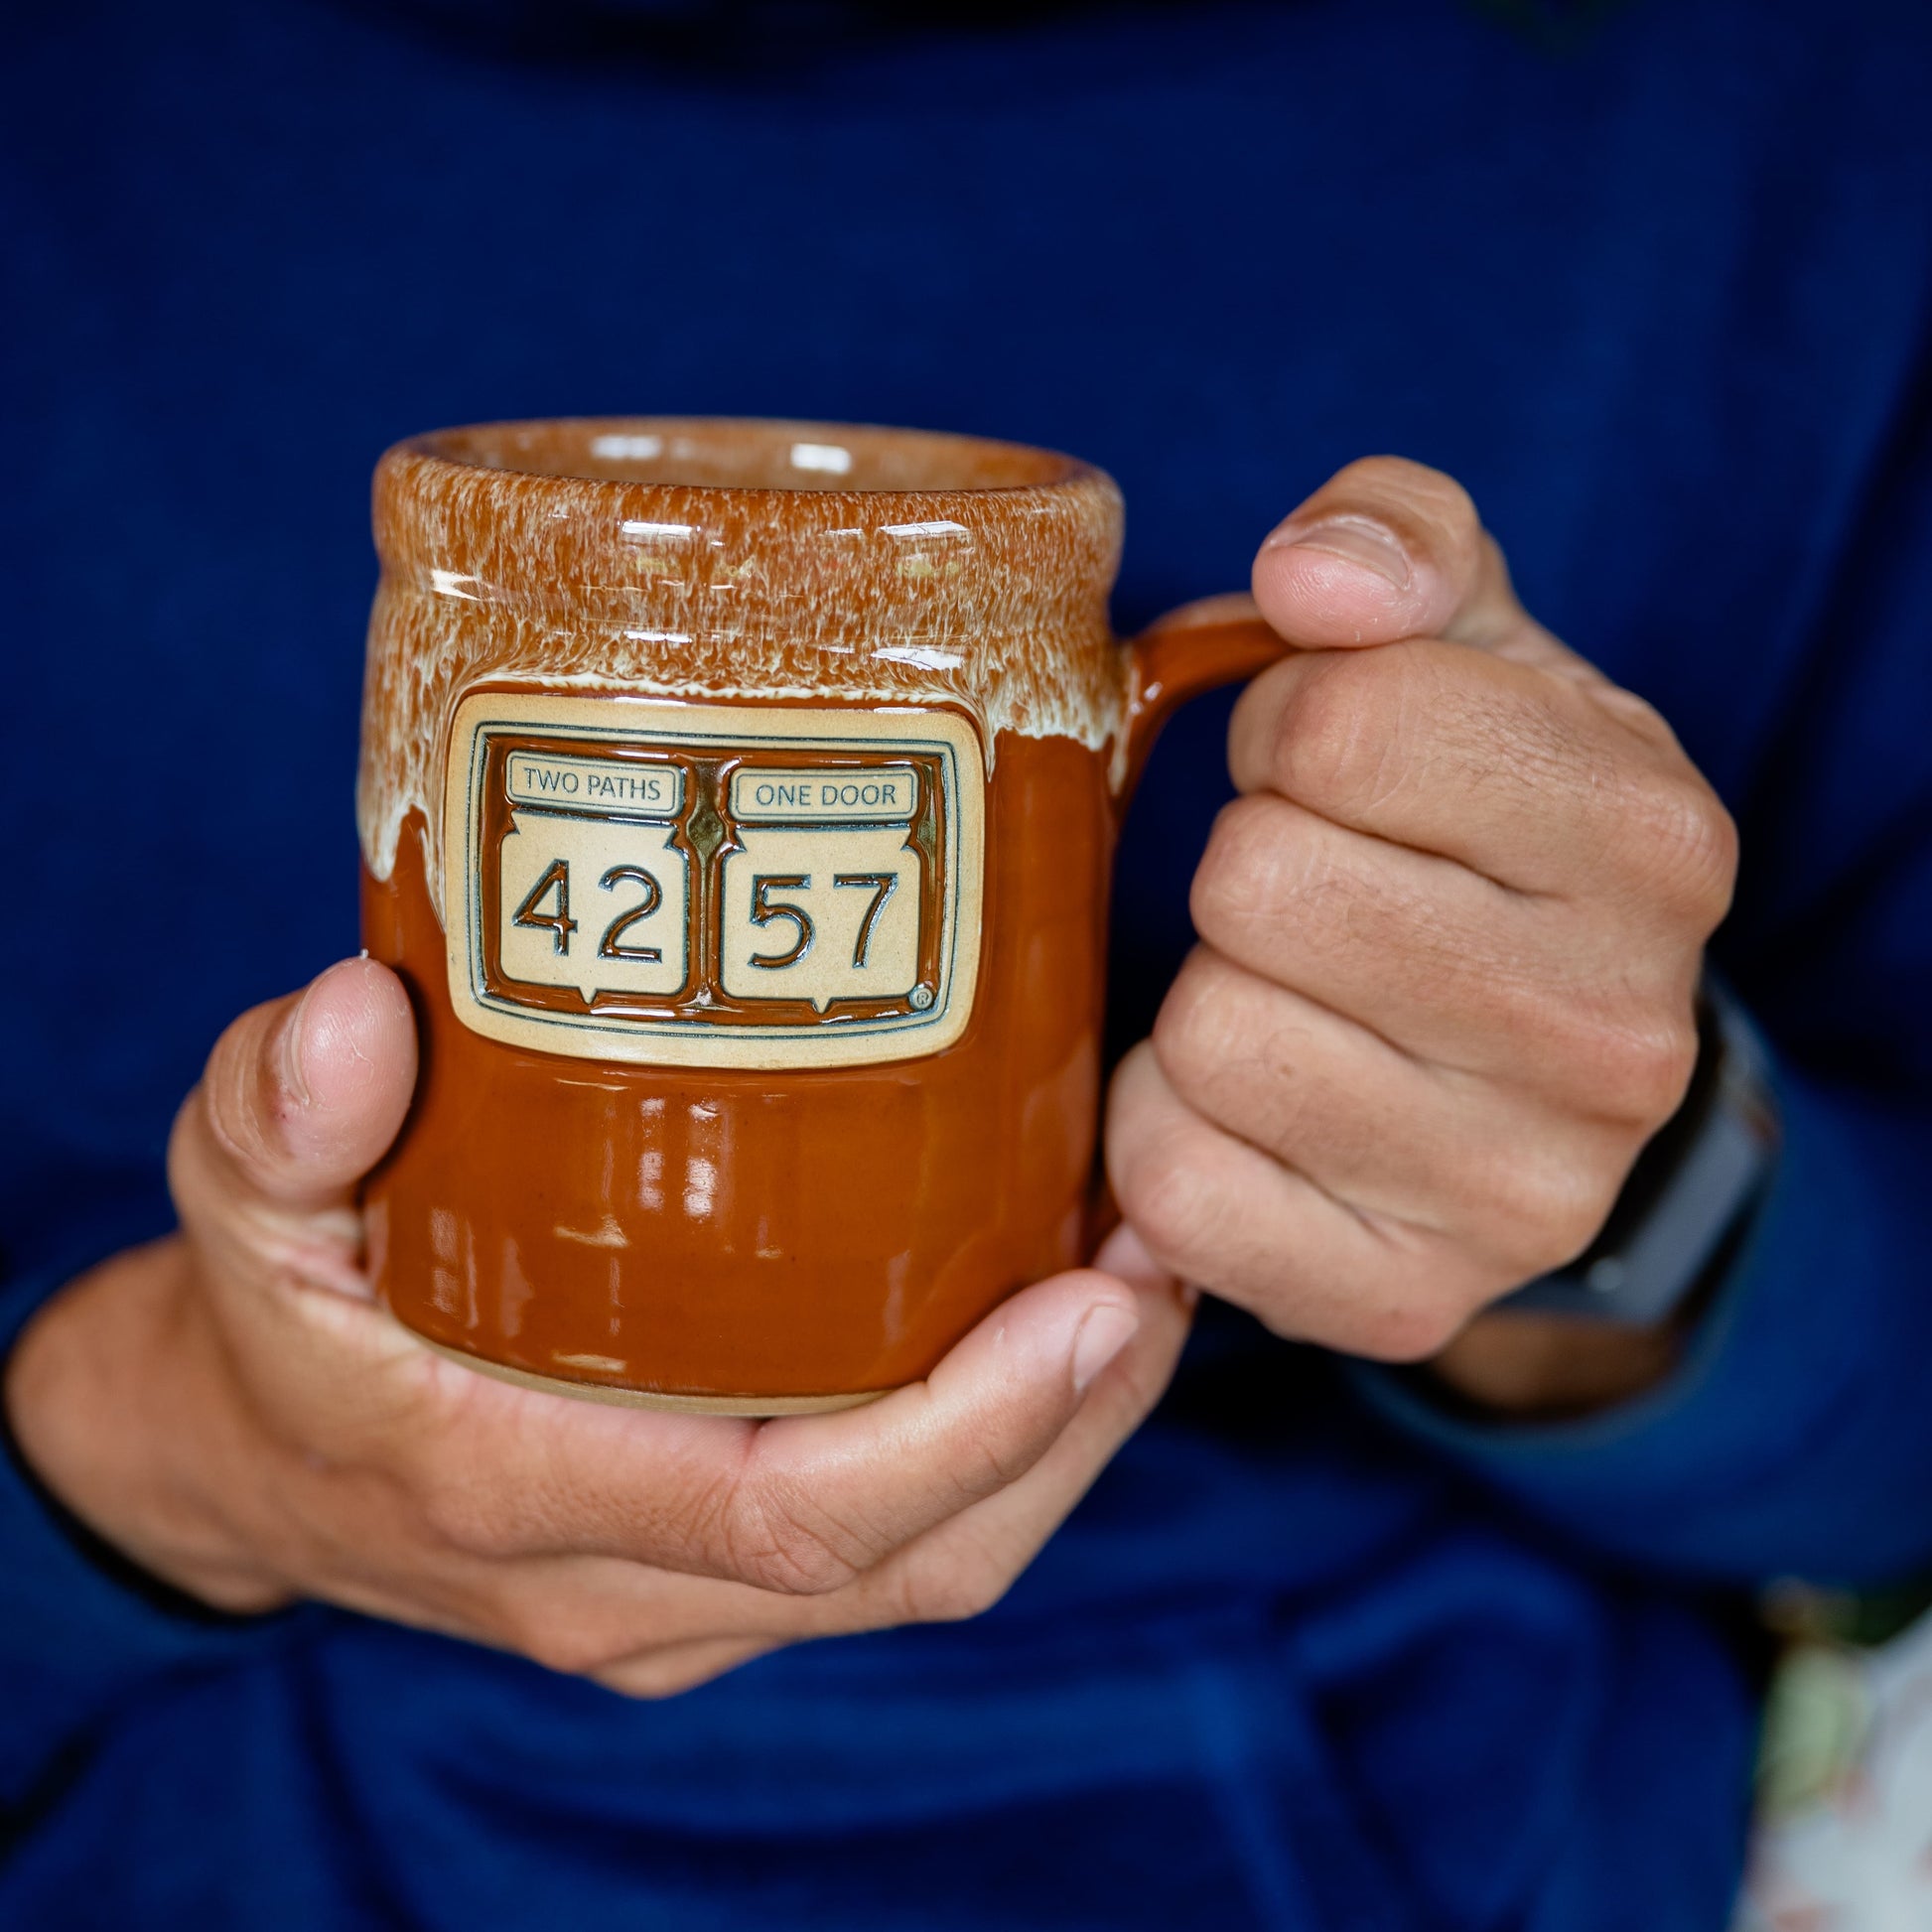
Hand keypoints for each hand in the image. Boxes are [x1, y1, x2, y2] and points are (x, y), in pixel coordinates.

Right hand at [6, 959, 1188, 1694]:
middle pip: (916, 1559)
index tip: (1096, 1300)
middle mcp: (624, 1585)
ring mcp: (681, 1602)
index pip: (796, 1517)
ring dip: (1071, 1436)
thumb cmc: (269, 1323)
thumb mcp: (234, 1201)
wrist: (245, 1467)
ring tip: (1147, 1270)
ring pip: (932, 1566)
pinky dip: (1012, 1446)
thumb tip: (352, 1014)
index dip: (973, 1430)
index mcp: (522, 1494)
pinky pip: (903, 1543)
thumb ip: (276, 1112)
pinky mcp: (715, 1581)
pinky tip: (1059, 1309)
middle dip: (1077, 1426)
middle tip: (1165, 1255)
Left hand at [1106, 458, 1735, 1403]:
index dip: (1284, 730)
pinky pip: (1174, 1185)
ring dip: (1207, 997)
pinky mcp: (1406, 1296)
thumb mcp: (1468, 647)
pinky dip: (1167, 1128)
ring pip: (1208, 1040)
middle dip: (1244, 866)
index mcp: (1650, 836)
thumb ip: (1398, 541)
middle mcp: (1618, 1031)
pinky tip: (1246, 1103)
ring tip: (1288, 995)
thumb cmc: (1471, 825)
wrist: (1535, 1057)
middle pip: (1258, 886)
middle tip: (1300, 892)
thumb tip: (1313, 578)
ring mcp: (1522, 1189)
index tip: (1319, 766)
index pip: (1338, 731)